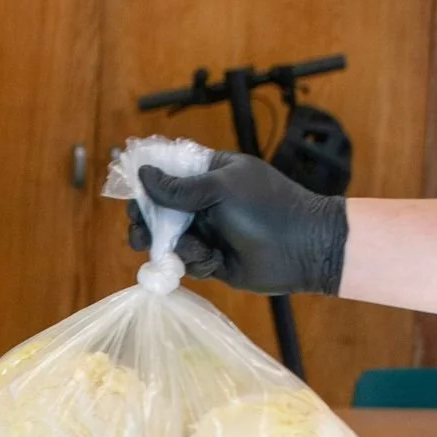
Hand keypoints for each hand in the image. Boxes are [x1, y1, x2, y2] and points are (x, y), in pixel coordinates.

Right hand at [125, 151, 346, 296]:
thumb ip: (180, 187)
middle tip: (140, 235)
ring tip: (173, 253)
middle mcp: (204, 202)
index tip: (134, 201)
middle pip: (159, 211)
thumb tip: (143, 174)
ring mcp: (206, 231)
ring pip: (168, 241)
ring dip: (170, 247)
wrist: (302, 250)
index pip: (167, 174)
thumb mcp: (222, 188)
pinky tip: (214, 261)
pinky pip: (186, 262)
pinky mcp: (210, 259)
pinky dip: (195, 263)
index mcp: (209, 173)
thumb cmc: (267, 208)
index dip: (146, 187)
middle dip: (147, 224)